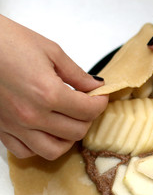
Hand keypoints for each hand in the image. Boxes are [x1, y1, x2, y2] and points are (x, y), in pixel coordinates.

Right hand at [0, 15, 107, 159]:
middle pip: (77, 132)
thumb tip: (95, 86)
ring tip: (69, 120)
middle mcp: (32, 115)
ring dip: (67, 137)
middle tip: (86, 104)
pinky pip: (25, 152)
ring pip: (53, 150)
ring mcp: (15, 126)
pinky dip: (40, 146)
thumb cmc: (8, 42)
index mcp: (48, 93)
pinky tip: (45, 129)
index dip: (101, 102)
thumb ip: (76, 74)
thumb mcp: (51, 51)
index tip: (100, 96)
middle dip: (88, 118)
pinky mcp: (1, 130)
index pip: (89, 111)